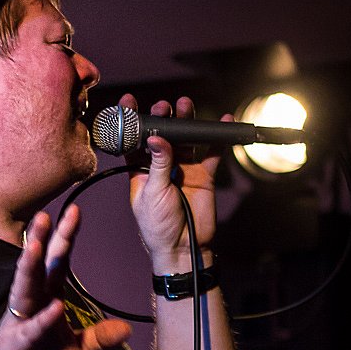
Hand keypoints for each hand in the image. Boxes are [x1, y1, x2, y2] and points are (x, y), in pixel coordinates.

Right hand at [0, 204, 130, 349]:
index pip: (57, 266)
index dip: (65, 239)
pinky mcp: (11, 348)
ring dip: (29, 268)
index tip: (75, 210)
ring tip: (35, 244)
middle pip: (39, 269)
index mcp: (45, 302)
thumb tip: (126, 328)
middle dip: (44, 242)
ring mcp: (17, 325)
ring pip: (24, 291)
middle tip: (50, 212)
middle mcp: (29, 307)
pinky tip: (54, 307)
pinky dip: (41, 320)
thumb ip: (96, 340)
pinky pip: (28, 332)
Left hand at [120, 94, 232, 272]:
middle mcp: (161, 166)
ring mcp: (183, 169)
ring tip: (185, 105)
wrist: (183, 248)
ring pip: (185, 139)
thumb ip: (158, 164)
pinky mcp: (203, 175)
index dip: (131, 122)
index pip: (134, 140)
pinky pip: (212, 153)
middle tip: (164, 107)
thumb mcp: (153, 194)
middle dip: (162, 118)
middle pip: (162, 135)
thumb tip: (157, 137)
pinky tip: (222, 121)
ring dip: (186, 122)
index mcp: (140, 171)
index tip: (128, 101)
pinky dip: (217, 138)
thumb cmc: (158, 226)